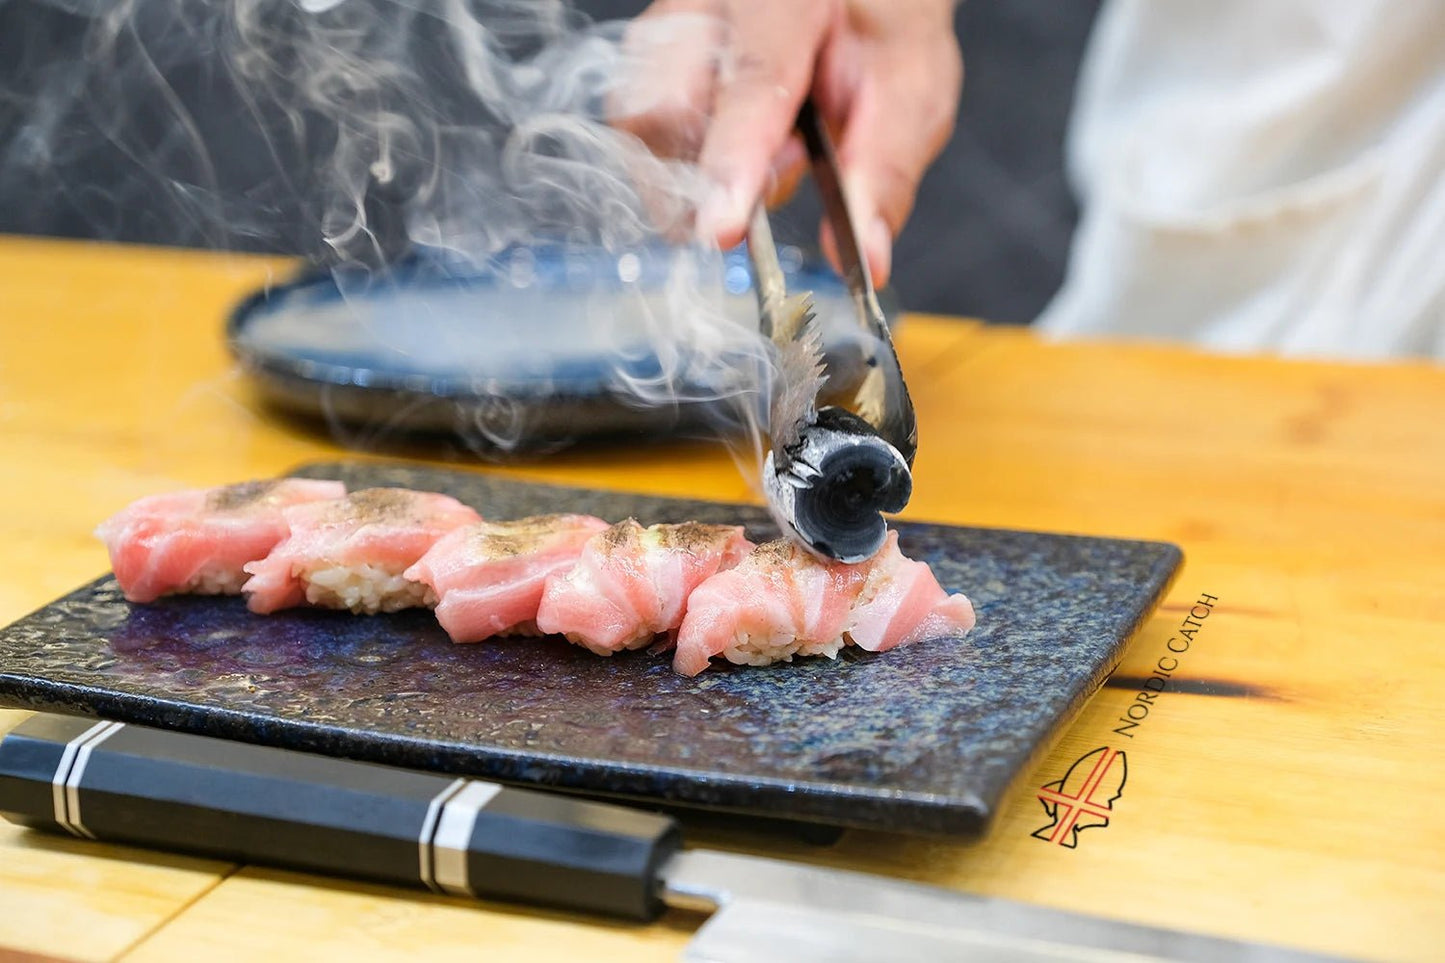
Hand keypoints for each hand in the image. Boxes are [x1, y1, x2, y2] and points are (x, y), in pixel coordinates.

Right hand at [613, 0, 961, 285]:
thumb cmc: (877, 31)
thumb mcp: (911, 90)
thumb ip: (884, 170)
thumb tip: (866, 256)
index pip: (748, 85)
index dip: (730, 166)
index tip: (723, 231)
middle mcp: (708, 4)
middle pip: (663, 112)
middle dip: (707, 178)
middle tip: (784, 168)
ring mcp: (666, 27)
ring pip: (641, 130)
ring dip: (698, 174)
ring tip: (770, 147)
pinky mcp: (645, 58)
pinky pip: (640, 134)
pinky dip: (688, 164)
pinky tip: (734, 144)